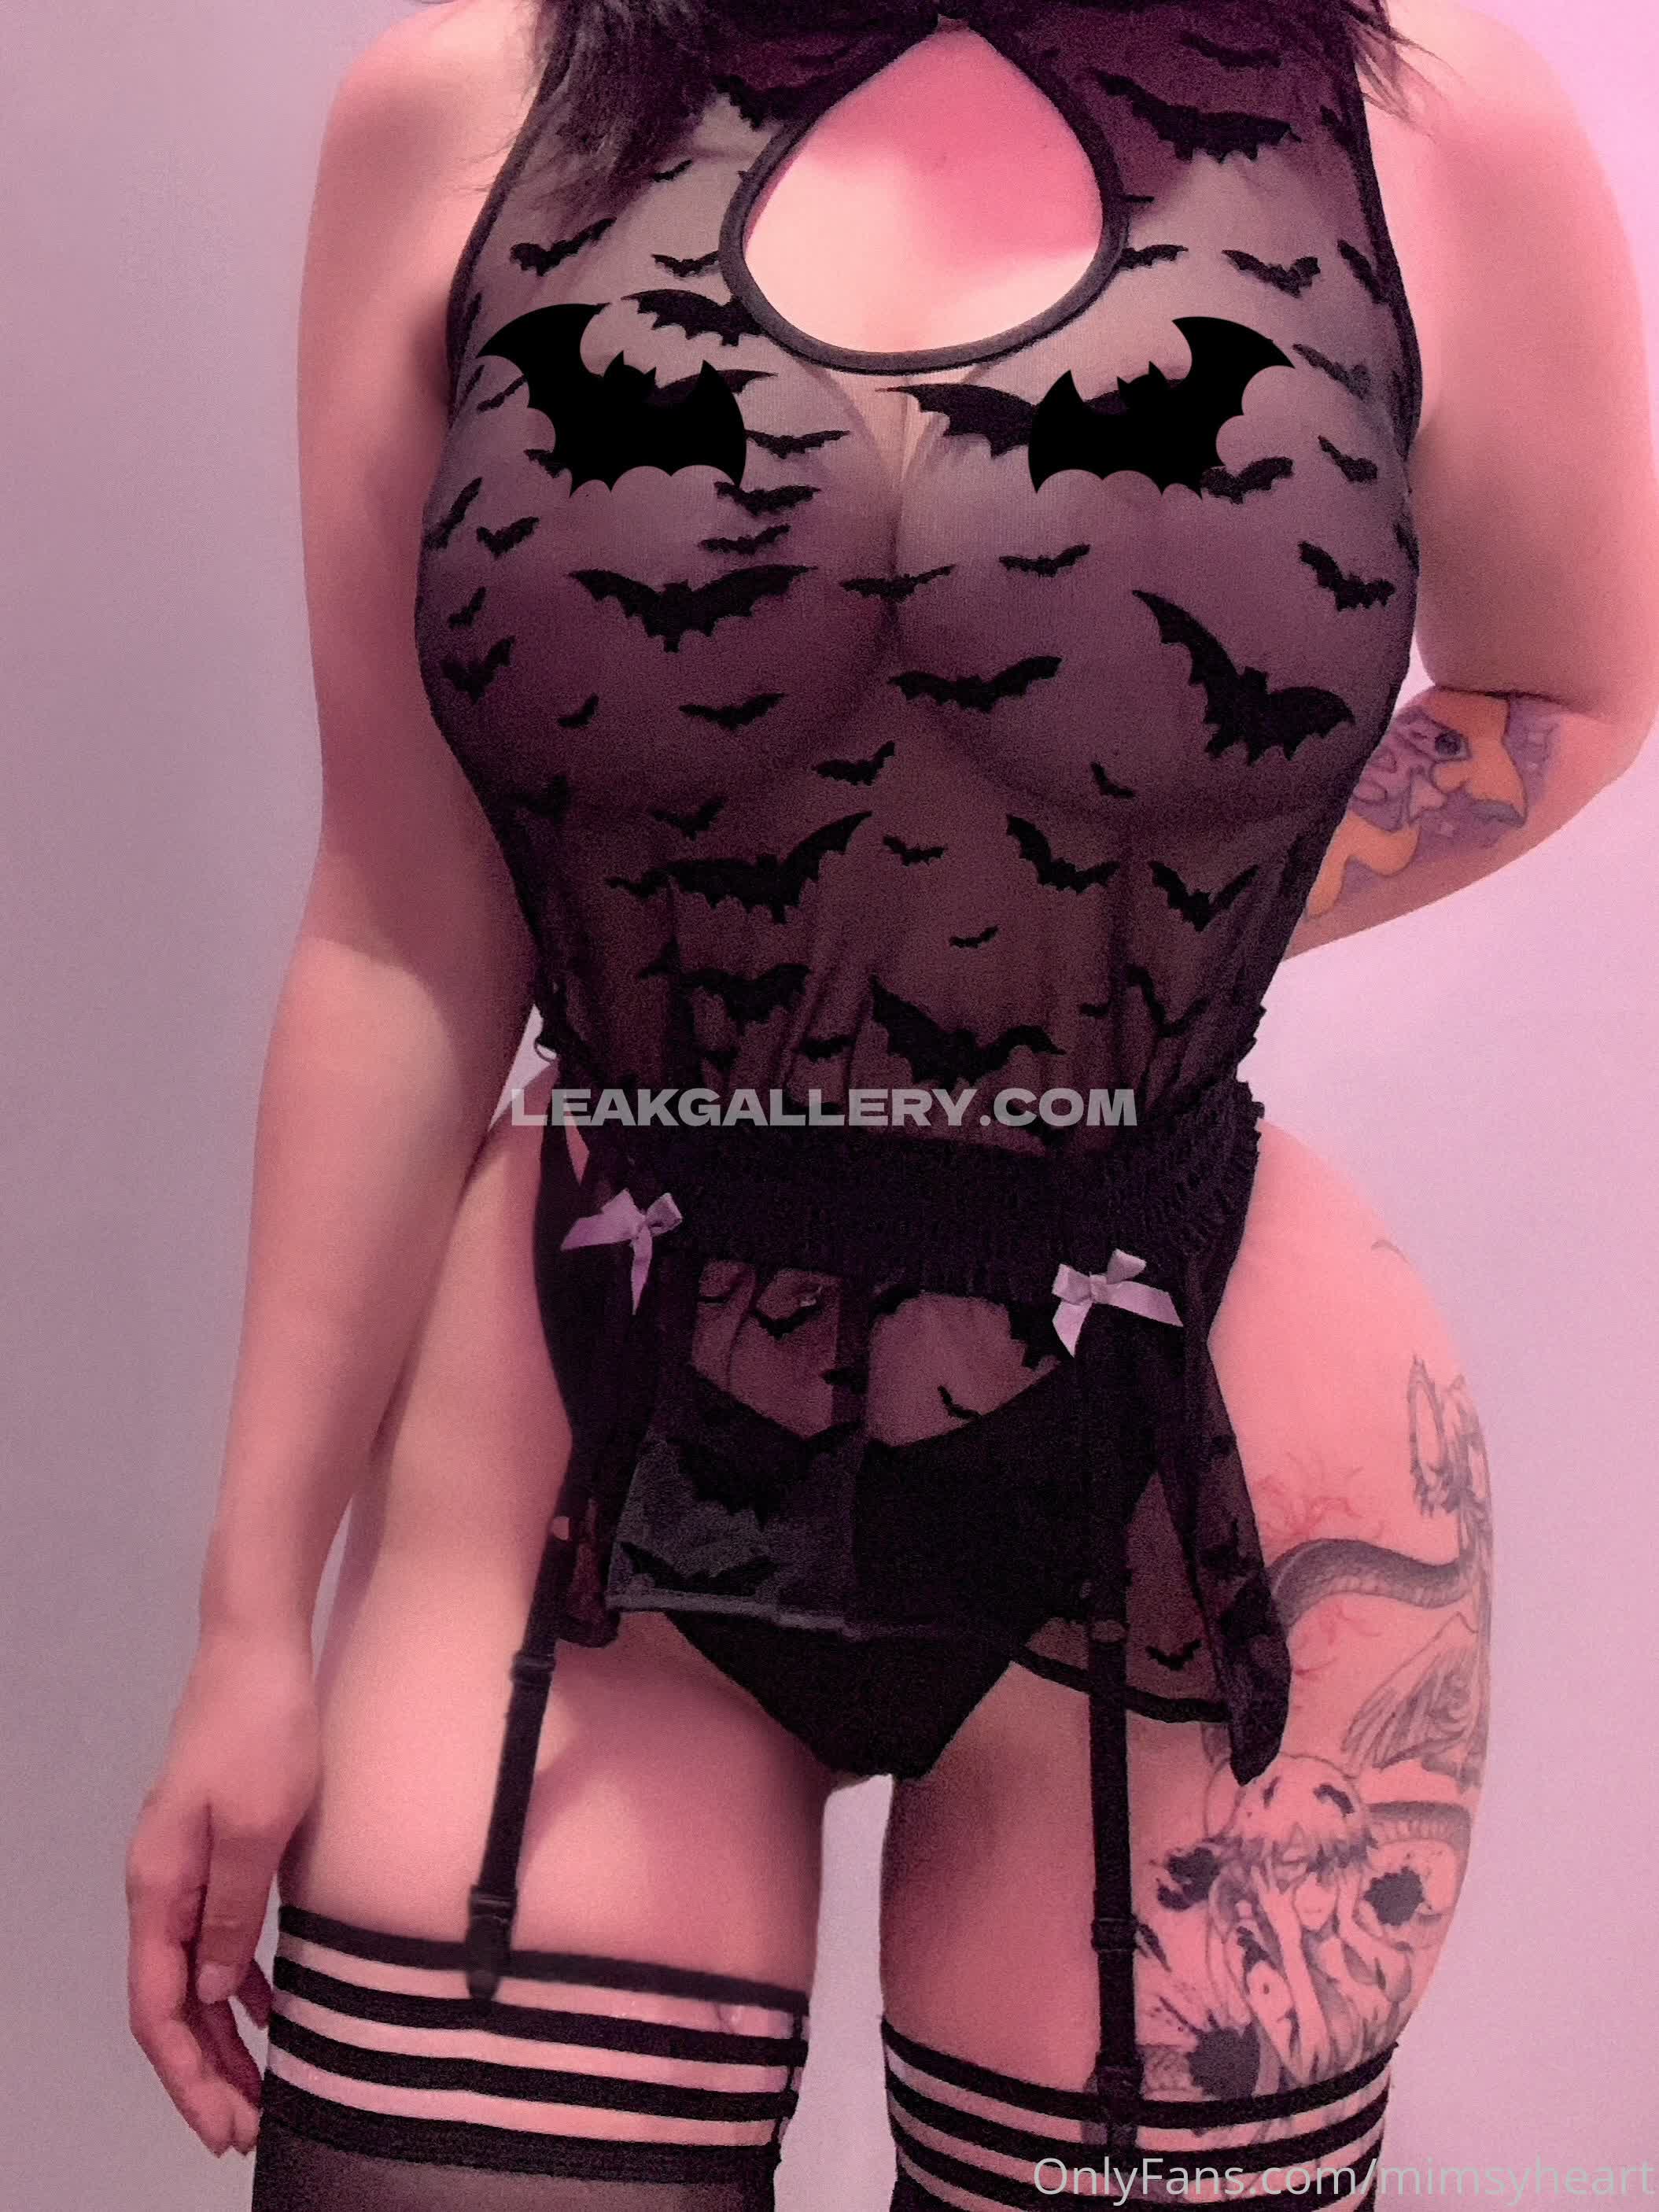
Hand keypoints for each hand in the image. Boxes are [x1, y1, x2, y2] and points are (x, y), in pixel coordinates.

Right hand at [125, 1626, 321, 2156]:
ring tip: (259, 2086)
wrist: (257, 1649)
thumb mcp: (255, 1828)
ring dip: (221, 2034)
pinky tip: (269, 2007)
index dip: (187, 2073)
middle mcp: (159, 1883)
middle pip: (170, 2003)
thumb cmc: (260, 1730)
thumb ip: (229, 1911)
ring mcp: (184, 1865)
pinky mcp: (214, 1846)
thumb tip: (212, 1988)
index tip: (222, 2123)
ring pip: (193, 1975)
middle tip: (245, 2127)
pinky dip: (236, 1982)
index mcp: (158, 1885)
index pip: (157, 2007)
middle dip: (204, 2071)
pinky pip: (215, 1936)